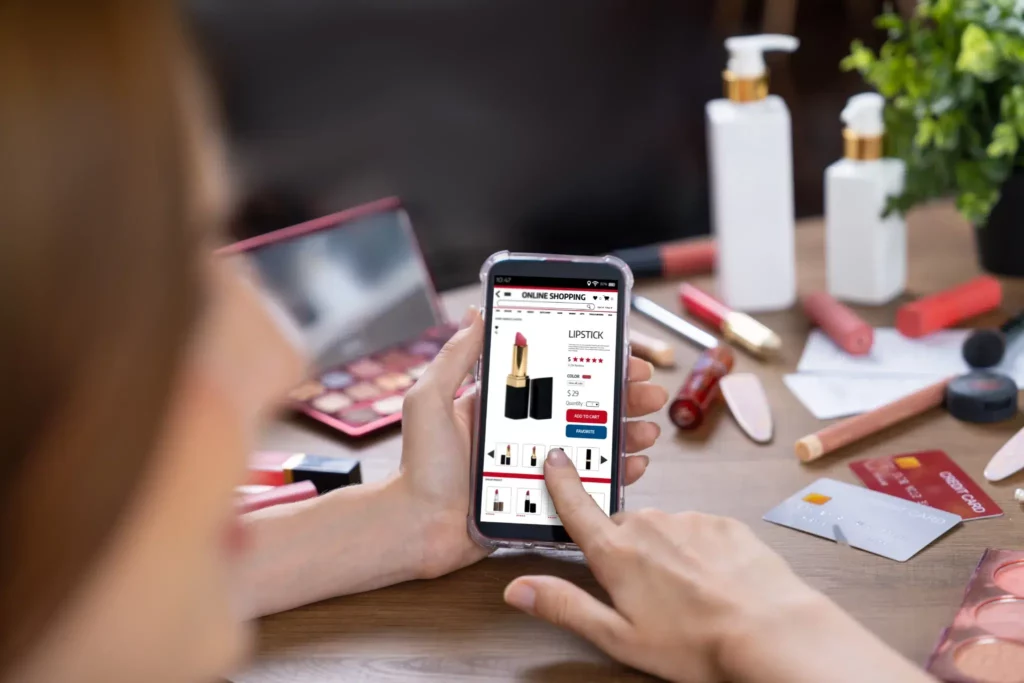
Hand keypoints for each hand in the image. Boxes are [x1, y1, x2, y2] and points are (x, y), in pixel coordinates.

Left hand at [397, 307, 668, 578]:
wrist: (416, 528)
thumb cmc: (419, 467)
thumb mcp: (429, 400)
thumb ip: (454, 358)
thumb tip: (479, 312)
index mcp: (503, 405)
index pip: (558, 376)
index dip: (594, 364)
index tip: (624, 356)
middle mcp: (525, 432)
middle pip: (585, 407)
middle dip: (623, 397)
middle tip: (650, 391)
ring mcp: (538, 465)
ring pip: (594, 444)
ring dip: (627, 432)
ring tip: (649, 428)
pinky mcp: (545, 499)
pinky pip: (589, 485)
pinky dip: (616, 474)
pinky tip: (635, 465)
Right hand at [502, 451, 825, 682]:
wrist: (770, 631)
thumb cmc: (697, 642)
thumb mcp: (618, 636)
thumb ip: (564, 606)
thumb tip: (519, 590)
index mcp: (617, 552)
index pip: (577, 506)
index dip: (561, 480)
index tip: (555, 457)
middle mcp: (650, 525)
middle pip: (623, 528)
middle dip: (626, 552)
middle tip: (644, 593)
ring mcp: (688, 520)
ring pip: (663, 531)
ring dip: (666, 554)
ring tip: (686, 596)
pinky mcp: (722, 523)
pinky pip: (699, 531)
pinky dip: (700, 553)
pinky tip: (713, 583)